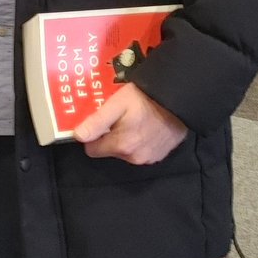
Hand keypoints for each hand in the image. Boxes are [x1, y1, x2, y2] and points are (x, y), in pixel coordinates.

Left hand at [73, 83, 187, 163]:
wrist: (179, 100)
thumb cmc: (146, 98)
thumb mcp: (117, 104)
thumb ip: (97, 122)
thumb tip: (78, 136)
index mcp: (121, 146)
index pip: (92, 150)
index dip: (93, 135)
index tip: (98, 121)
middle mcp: (134, 157)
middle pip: (109, 150)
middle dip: (110, 135)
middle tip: (117, 116)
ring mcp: (149, 158)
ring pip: (125, 151)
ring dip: (125, 138)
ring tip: (133, 118)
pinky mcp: (160, 155)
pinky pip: (140, 151)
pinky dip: (140, 141)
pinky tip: (145, 125)